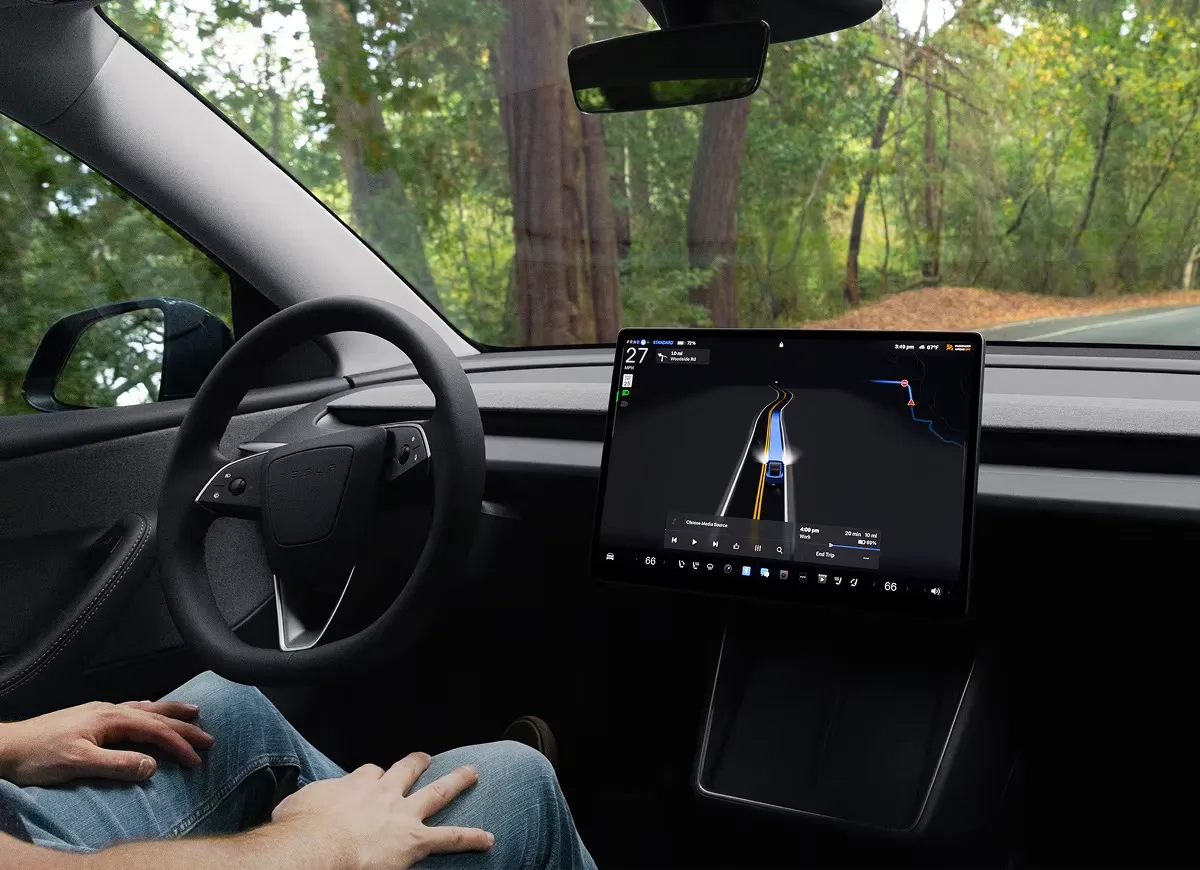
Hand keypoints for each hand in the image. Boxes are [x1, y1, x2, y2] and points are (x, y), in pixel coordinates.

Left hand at [0, 700, 214, 785]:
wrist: (7, 747)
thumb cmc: (39, 756)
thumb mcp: (79, 764)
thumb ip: (118, 764)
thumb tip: (152, 766)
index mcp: (111, 719)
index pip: (155, 730)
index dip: (179, 745)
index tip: (197, 759)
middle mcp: (110, 710)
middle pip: (156, 715)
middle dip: (184, 726)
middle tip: (209, 736)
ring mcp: (101, 713)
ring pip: (146, 709)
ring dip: (171, 713)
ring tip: (192, 713)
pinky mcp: (92, 718)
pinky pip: (133, 711)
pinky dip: (151, 713)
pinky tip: (150, 714)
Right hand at [271, 752, 492, 869]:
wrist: (318, 847)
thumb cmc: (301, 831)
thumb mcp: (293, 806)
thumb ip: (299, 804)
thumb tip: (290, 809)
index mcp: (354, 785)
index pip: (369, 773)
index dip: (373, 776)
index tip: (374, 778)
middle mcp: (383, 794)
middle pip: (405, 771)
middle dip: (416, 764)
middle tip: (424, 759)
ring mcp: (402, 815)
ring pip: (436, 793)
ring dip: (456, 782)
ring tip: (472, 773)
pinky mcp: (415, 840)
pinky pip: (449, 838)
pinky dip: (470, 838)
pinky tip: (487, 838)